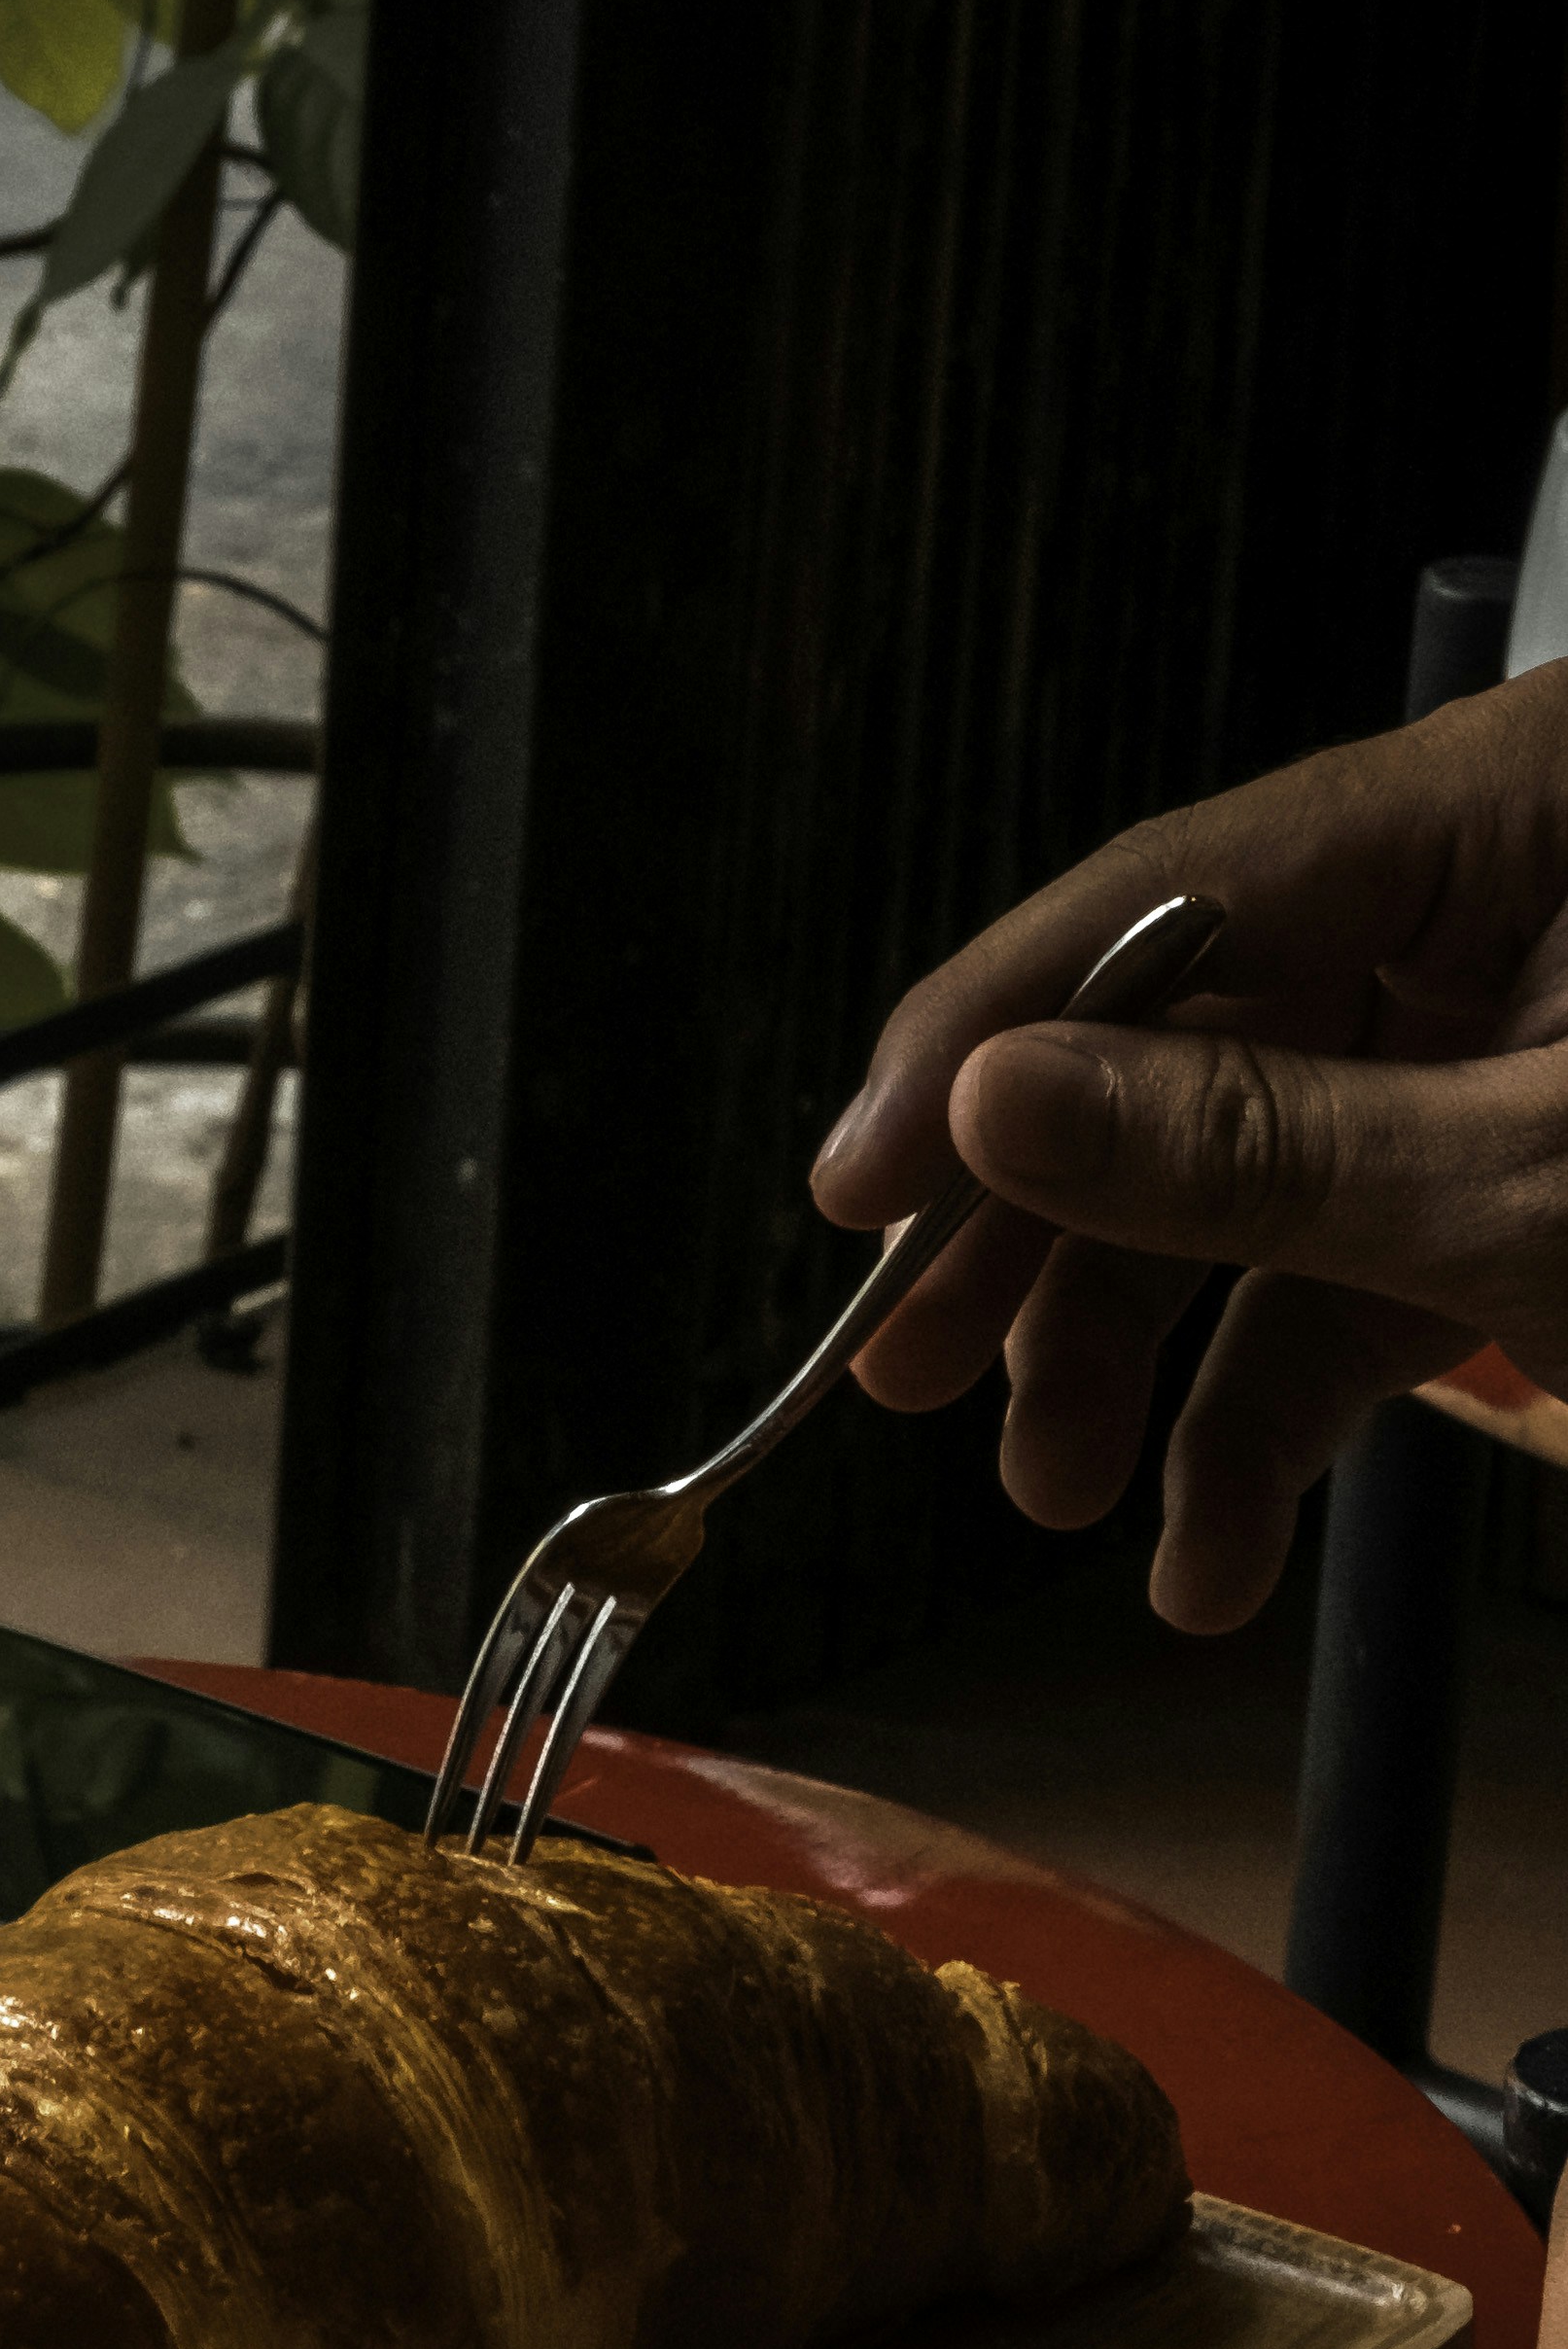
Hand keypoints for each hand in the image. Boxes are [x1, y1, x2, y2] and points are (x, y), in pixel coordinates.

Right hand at [807, 665, 1567, 1628]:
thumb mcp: (1536, 1191)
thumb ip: (1251, 1149)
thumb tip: (985, 1099)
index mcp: (1519, 805)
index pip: (1178, 893)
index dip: (986, 1040)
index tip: (849, 1186)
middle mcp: (1503, 888)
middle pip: (1196, 1034)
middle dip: (1058, 1233)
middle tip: (910, 1375)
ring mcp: (1522, 1024)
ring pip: (1268, 1167)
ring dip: (1155, 1353)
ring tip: (1063, 1497)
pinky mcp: (1545, 1156)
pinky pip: (1371, 1256)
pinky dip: (1286, 1401)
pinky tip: (1210, 1544)